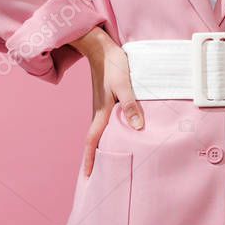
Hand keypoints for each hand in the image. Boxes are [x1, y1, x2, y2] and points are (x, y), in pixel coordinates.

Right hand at [68, 27, 143, 176]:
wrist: (100, 47)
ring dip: (100, 147)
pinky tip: (115, 135)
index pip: (92, 141)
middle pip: (94, 141)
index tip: (87, 177)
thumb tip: (137, 127)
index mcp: (101, 112)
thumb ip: (131, 105)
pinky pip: (104, 122)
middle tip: (96, 177)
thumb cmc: (113, 64)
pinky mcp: (105, 100)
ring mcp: (101, 106)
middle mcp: (98, 112)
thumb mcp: (124, 84)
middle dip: (94, 159)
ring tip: (105, 161)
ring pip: (99, 132)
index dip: (90, 160)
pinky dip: (106, 134)